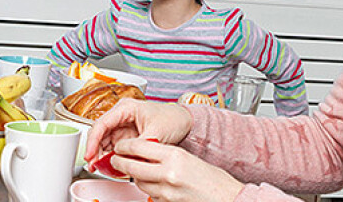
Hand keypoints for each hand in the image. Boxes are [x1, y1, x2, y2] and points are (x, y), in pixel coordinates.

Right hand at [84, 99, 192, 162]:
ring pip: (105, 141)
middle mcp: (121, 116)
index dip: (93, 140)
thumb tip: (127, 158)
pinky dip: (110, 156)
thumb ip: (140, 146)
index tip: (90, 155)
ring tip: (99, 168)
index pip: (102, 123)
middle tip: (93, 165)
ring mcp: (123, 126)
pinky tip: (110, 165)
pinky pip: (114, 147)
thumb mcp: (156, 133)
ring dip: (101, 154)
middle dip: (95, 150)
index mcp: (126, 108)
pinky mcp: (127, 136)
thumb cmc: (171, 118)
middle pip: (100, 133)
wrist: (183, 121)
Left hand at [112, 138, 243, 201]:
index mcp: (174, 156)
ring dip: (135, 176)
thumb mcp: (187, 157)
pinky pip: (150, 195)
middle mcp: (169, 173)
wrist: (227, 198)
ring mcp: (167, 191)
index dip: (125, 146)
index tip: (120, 146)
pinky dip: (148, 189)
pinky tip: (152, 183)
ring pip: (139, 182)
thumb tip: (145, 151)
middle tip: (115, 159)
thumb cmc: (212, 179)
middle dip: (120, 162)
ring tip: (135, 170)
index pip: (140, 146)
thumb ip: (166, 154)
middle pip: (133, 166)